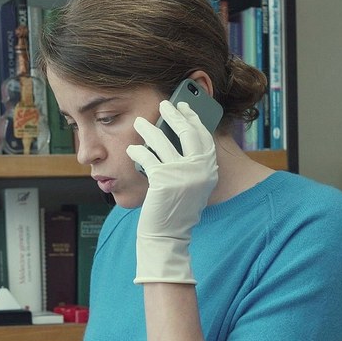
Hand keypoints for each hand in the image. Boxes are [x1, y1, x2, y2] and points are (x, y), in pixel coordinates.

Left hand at [125, 100, 217, 283]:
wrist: (168, 236)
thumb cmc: (176, 210)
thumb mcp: (192, 185)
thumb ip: (192, 164)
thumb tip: (179, 136)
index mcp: (209, 170)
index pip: (204, 136)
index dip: (194, 119)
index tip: (185, 107)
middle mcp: (200, 170)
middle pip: (188, 132)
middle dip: (175, 115)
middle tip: (165, 104)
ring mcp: (183, 175)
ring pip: (163, 142)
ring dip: (149, 129)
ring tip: (139, 122)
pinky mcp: (163, 180)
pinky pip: (148, 157)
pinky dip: (138, 151)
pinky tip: (131, 149)